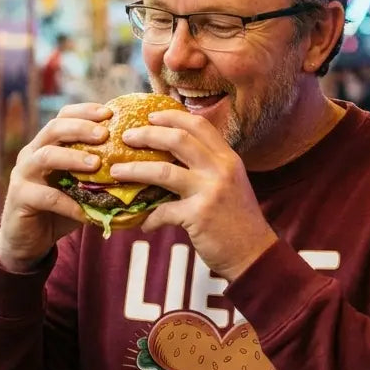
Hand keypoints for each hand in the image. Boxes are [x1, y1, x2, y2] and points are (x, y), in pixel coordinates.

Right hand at [0, 103, 111, 271]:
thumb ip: (98, 174)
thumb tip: (139, 167)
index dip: (84, 111)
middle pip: (53, 129)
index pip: (63, 117)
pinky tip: (86, 212)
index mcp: (46, 144)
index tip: (109, 112)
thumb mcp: (79, 187)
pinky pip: (46, 197)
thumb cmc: (60, 209)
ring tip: (97, 164)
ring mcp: (23, 174)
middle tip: (104, 134)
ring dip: (73, 157)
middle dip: (80, 128)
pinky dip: (69, 203)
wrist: (28, 241)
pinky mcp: (20, 198)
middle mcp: (32, 153)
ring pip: (46, 156)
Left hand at [111, 108, 277, 281]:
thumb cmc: (237, 220)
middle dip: (147, 134)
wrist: (254, 254)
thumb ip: (209, 167)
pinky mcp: (199, 216)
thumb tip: (172, 157)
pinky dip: (150, 218)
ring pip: (163, 171)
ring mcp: (210, 191)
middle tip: (126, 137)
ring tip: (115, 170)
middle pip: (178, 139)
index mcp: (228, 158)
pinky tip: (143, 224)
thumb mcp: (230, 184)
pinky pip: (163, 211)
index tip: (151, 116)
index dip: (173, 117)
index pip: (199, 125)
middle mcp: (221, 169)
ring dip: (134, 170)